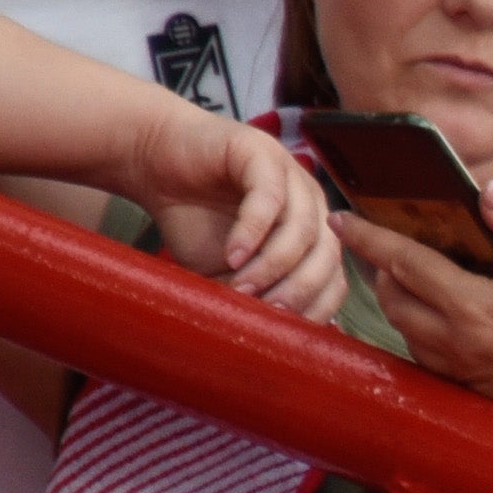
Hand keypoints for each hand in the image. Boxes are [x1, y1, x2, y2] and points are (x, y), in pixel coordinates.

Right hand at [123, 107, 340, 317]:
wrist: (157, 166)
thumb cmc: (195, 221)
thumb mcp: (226, 272)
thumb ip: (253, 296)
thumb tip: (276, 339)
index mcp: (313, 233)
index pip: (335, 277)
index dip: (317, 307)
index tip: (288, 332)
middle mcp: (311, 204)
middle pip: (326, 255)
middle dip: (298, 290)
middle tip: (267, 312)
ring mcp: (291, 175)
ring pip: (302, 228)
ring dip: (273, 265)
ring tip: (242, 286)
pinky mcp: (261, 153)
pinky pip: (269, 197)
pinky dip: (253, 231)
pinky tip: (233, 254)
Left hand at [336, 177, 492, 426]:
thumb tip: (487, 191)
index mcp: (474, 308)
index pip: (404, 264)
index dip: (368, 238)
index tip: (340, 218)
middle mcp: (455, 342)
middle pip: (391, 297)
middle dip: (378, 265)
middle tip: (382, 237)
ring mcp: (458, 369)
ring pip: (401, 326)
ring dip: (395, 294)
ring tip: (407, 267)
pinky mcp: (466, 386)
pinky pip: (421, 349)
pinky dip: (415, 322)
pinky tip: (438, 305)